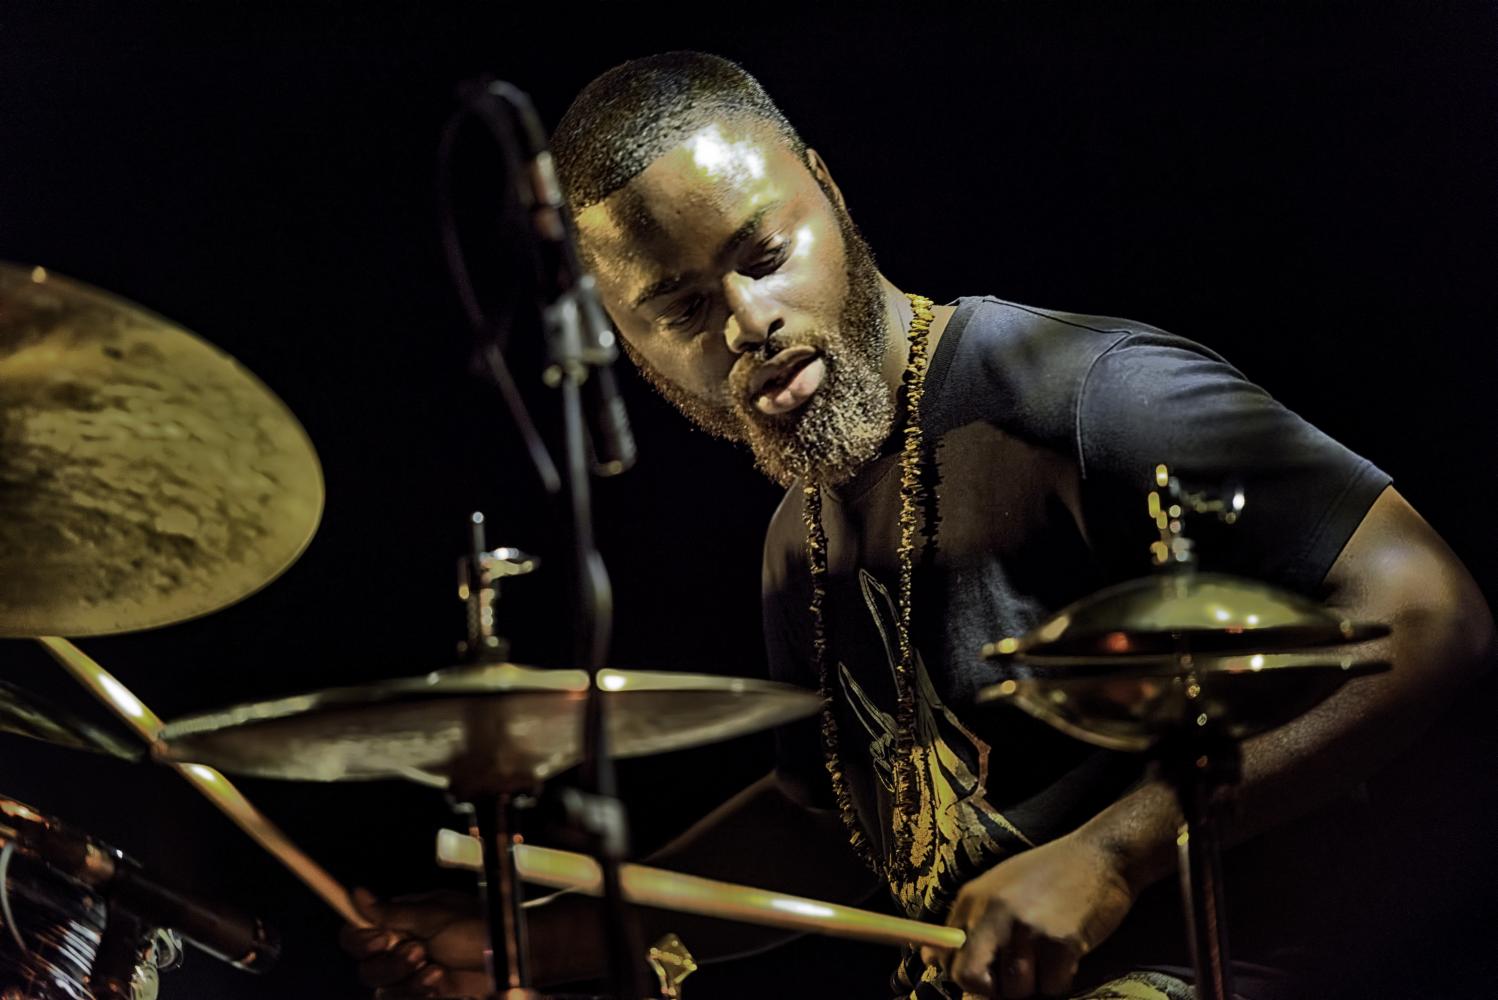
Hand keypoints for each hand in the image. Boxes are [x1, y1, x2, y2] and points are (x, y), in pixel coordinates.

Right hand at [338, 888, 490, 997]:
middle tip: (419, 952)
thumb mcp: (432, 917)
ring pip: (382, 988)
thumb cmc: (475, 927)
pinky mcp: (423, 992)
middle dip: (390, 965)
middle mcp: (399, 948)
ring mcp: (411, 973)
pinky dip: (418, 992)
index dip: (361, 942)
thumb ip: (392, 912)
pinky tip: (439, 983)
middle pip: (365, 967)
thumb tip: (357, 894)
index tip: (382, 940)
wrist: (507, 956)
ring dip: (407, 981)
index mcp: (399, 923)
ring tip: (435, 970)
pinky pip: (402, 998)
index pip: (356, 935)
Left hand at [920, 832, 1135, 997]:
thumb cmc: (1049, 875)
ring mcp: (1026, 927)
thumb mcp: (997, 888)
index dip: (964, 975)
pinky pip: (1052, 988)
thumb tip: (930, 959)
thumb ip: (966, 923)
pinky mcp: (1060, 942)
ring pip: (1016, 990)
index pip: (944, 955)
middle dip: (992, 990)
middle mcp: (993, 912)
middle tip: (1016, 978)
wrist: (1101, 854)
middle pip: (969, 978)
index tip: (985, 978)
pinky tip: (1069, 954)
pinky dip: (1061, 981)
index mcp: (972, 899)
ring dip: (1034, 985)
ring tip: (1047, 958)